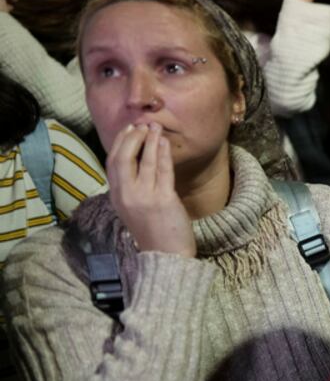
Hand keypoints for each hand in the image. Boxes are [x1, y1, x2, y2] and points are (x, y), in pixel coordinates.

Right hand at [107, 123, 195, 256]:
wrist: (166, 255)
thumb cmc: (152, 231)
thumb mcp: (132, 208)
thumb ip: (130, 188)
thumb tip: (135, 161)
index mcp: (117, 196)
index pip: (112, 163)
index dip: (120, 143)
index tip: (129, 129)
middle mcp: (126, 195)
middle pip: (123, 158)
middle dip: (132, 138)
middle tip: (142, 125)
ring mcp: (144, 197)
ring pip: (144, 161)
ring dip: (150, 141)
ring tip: (156, 127)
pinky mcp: (163, 200)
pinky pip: (162, 171)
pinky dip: (163, 154)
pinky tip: (165, 143)